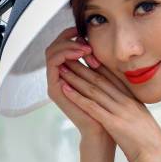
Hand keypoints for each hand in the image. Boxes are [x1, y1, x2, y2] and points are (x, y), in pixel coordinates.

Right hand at [46, 26, 116, 141]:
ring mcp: (55, 83)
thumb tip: (102, 42)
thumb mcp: (105, 78)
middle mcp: (59, 76)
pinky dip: (63, 56)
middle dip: (68, 38)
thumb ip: (99, 62)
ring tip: (85, 48)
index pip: (63, 46)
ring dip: (68, 46)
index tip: (86, 31)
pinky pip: (53, 67)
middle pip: (53, 47)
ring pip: (51, 54)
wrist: (105, 130)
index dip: (71, 35)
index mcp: (70, 73)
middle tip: (84, 38)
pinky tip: (78, 55)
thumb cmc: (109, 107)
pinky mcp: (55, 91)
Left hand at [56, 56, 160, 161]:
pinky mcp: (113, 123)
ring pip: (95, 90)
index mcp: (134, 101)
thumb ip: (134, 114)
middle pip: (102, 80)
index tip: (87, 55)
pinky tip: (66, 90)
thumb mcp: (143, 123)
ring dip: (77, 78)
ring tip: (63, 68)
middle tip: (70, 56)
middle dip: (84, 67)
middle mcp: (127, 102)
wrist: (158, 157)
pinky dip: (78, 97)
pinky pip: (92, 107)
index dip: (99, 65)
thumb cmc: (151, 145)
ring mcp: (120, 111)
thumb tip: (128, 112)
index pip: (114, 78)